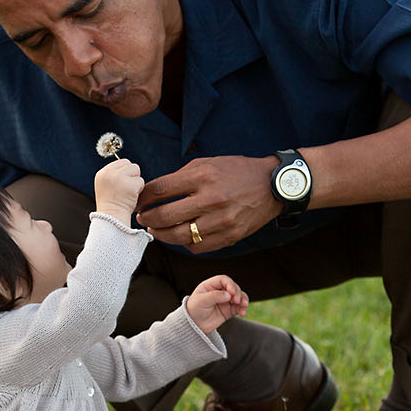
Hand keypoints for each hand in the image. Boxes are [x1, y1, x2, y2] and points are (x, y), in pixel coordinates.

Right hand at [94, 158, 143, 223]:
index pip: (120, 162)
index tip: (121, 185)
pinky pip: (141, 181)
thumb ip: (115, 174)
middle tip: (126, 189)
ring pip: (136, 170)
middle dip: (131, 175)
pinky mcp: (129, 185)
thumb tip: (129, 167)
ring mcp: (119, 178)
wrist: (111, 220)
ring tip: (128, 193)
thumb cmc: (112, 206)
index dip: (124, 172)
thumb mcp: (107, 186)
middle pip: (129, 164)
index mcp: (102, 174)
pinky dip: (139, 189)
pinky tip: (131, 197)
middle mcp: (109, 173)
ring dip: (135, 181)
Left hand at [136, 155, 280, 250]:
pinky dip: (185, 243)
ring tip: (155, 230)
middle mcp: (211, 199)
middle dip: (147, 218)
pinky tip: (180, 236)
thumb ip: (180, 177)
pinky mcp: (229, 236)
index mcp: (203, 176)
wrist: (272, 186)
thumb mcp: (207, 163)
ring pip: (179, 236)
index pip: (161, 190)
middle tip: (142, 218)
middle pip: (165, 216)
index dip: (144, 197)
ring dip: (162, 234)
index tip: (138, 201)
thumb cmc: (236, 172)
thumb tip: (153, 191)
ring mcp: (221, 221)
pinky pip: (198, 247)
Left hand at [186, 275, 249, 333]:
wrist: (194, 325)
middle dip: (237, 293)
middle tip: (236, 300)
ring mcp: (225, 301)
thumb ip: (215, 296)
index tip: (232, 292)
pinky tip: (242, 313)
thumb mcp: (202, 301)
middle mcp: (219, 291)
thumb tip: (228, 295)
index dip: (230, 284)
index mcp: (211, 285)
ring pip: (239, 296)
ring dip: (243, 300)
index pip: (223, 280)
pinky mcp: (229, 310)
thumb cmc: (194, 310)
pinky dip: (243, 308)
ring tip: (243, 305)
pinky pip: (239, 307)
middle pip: (233, 287)